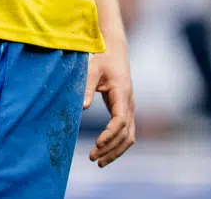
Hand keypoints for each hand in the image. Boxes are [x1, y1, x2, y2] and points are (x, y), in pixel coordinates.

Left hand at [84, 50, 135, 166]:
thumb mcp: (90, 69)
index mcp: (122, 94)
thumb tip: (82, 108)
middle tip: (93, 158)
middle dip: (111, 149)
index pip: (120, 121)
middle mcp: (129, 104)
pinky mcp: (124, 110)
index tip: (97, 144)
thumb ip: (86, 87)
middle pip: (126, 134)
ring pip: (129, 136)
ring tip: (99, 161)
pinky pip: (126, 132)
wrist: (114, 49)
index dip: (109, 134)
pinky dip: (117, 144)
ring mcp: (129, 108)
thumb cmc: (101, 57)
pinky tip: (105, 151)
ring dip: (115, 151)